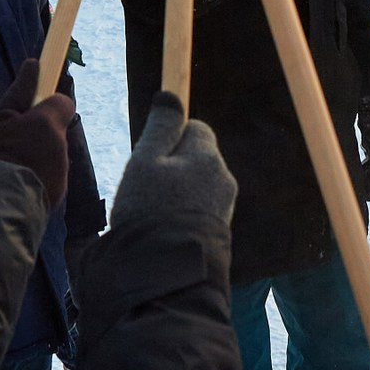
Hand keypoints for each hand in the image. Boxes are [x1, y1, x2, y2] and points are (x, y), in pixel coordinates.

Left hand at [0, 59, 72, 208]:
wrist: (3, 210)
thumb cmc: (26, 160)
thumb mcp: (47, 124)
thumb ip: (57, 107)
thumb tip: (61, 104)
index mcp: (2, 116)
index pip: (21, 88)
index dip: (32, 75)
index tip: (34, 62)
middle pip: (26, 120)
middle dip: (42, 118)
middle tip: (62, 117)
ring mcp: (1, 163)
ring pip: (29, 147)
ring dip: (45, 149)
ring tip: (58, 160)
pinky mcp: (6, 188)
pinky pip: (30, 170)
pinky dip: (41, 169)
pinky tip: (50, 180)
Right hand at [112, 91, 234, 231]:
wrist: (168, 274)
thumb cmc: (151, 212)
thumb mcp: (145, 162)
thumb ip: (160, 128)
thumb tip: (171, 95)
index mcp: (208, 157)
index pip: (195, 127)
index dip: (169, 139)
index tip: (149, 158)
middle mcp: (223, 179)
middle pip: (195, 158)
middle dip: (172, 168)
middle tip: (145, 190)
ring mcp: (224, 208)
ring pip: (195, 185)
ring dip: (176, 193)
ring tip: (152, 215)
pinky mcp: (219, 232)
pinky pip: (198, 210)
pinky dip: (181, 214)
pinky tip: (163, 230)